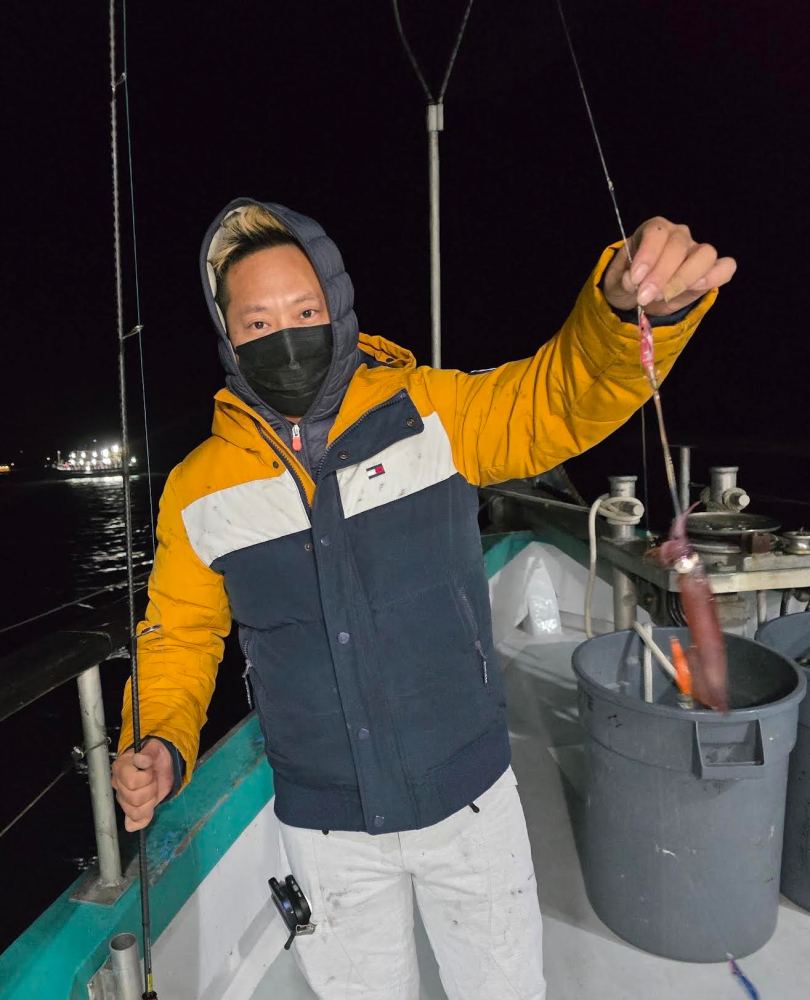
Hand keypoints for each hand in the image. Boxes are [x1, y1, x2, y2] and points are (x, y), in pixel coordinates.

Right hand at [111, 738, 173, 831]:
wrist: (160, 763)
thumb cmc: (155, 756)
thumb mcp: (155, 749)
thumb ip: (148, 753)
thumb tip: (140, 759)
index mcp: (120, 768)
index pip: (132, 782)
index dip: (145, 777)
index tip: (149, 769)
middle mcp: (118, 785)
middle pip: (134, 798)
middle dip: (150, 789)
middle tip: (152, 779)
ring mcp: (123, 799)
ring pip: (135, 811)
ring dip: (150, 801)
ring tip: (151, 788)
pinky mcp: (131, 810)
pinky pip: (133, 823)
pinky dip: (142, 819)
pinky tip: (148, 810)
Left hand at [602, 217, 735, 315]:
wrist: (641, 295)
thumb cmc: (630, 281)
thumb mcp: (617, 281)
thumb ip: (623, 280)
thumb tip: (632, 281)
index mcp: (654, 230)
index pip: (657, 233)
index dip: (648, 255)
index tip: (635, 279)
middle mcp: (678, 235)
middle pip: (678, 246)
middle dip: (661, 275)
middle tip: (645, 296)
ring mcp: (697, 251)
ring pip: (705, 254)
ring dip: (685, 278)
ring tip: (666, 296)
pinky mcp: (710, 270)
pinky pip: (725, 267)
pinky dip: (716, 277)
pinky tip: (698, 288)